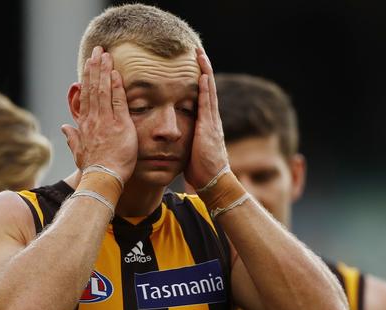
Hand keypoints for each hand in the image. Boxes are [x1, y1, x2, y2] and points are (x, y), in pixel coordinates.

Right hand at [61, 46, 137, 182]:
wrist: (102, 179)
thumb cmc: (93, 169)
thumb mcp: (79, 152)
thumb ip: (72, 138)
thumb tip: (64, 128)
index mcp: (84, 125)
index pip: (85, 96)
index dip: (87, 78)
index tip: (89, 64)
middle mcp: (93, 119)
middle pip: (93, 88)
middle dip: (95, 67)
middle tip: (98, 50)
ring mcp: (106, 121)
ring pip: (103, 90)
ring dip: (104, 71)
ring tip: (106, 55)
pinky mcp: (120, 125)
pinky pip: (118, 102)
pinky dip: (117, 86)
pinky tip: (116, 73)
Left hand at [183, 48, 228, 188]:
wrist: (213, 181)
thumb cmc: (200, 170)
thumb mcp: (190, 150)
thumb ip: (185, 138)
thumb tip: (172, 136)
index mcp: (205, 123)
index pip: (201, 96)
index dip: (198, 79)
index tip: (193, 65)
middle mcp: (211, 119)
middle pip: (207, 88)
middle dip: (203, 69)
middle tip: (197, 51)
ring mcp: (211, 122)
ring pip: (208, 91)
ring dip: (205, 72)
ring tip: (200, 55)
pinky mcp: (209, 128)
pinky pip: (207, 104)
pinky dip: (205, 89)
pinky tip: (202, 76)